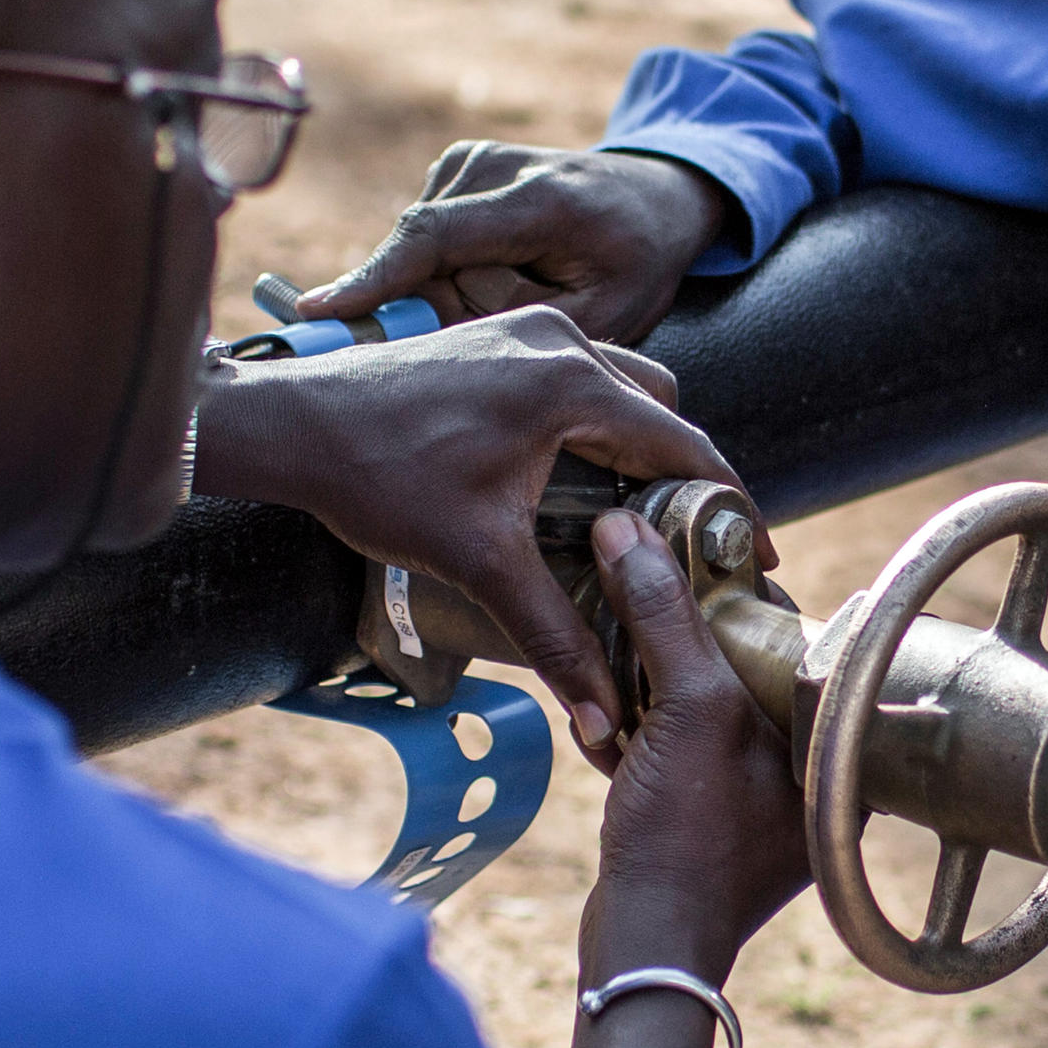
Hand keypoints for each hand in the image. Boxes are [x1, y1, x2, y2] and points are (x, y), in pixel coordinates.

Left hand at [191, 309, 753, 757]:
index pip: (685, 447)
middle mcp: (561, 340)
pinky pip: (578, 371)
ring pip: (622, 383)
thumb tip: (602, 720)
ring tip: (635, 516)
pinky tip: (574, 477)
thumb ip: (551, 637)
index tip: (758, 553)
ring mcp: (527, 328)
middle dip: (683, 474)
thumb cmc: (377, 481)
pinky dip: (595, 418)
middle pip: (663, 408)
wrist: (288, 426)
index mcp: (571, 385)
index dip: (731, 506)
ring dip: (638, 441)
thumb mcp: (477, 563)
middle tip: (689, 543)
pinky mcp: (498, 333)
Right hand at [291, 144, 733, 345]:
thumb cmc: (635, 263)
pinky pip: (426, 240)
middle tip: (506, 325)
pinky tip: (496, 267)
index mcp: (538, 199)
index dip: (374, 278)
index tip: (317, 311)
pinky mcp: (455, 166)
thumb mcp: (606, 313)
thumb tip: (437, 338)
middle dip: (448, 308)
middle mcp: (493, 166)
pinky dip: (450, 266)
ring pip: (420, 252)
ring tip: (515, 285)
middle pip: (423, 259)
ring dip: (452, 287)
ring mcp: (469, 160)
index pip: (435, 237)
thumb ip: (524, 329)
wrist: (653, 195)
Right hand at [577, 508, 810, 988]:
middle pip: (752, 671)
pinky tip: (615, 729)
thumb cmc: (688, 841)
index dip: (750, 602)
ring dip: (659, 686)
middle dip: (691, 645)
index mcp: (844, 754)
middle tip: (648, 613)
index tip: (698, 569)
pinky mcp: (714, 820)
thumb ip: (666, 618)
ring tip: (627, 682)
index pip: (805, 643)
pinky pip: (682, 746)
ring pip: (711, 706)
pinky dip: (646, 730)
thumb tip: (626, 532)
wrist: (644, 942)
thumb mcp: (686, 710)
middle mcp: (818, 779)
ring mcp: (766, 804)